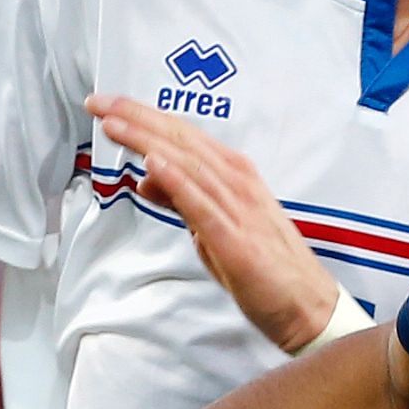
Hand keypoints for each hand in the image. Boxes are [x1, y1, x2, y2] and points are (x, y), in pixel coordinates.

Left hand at [89, 94, 337, 352]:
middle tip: (98, 101)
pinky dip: (178, 181)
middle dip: (137, 118)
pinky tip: (153, 164)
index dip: (144, 116)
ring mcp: (239, 209)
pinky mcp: (236, 241)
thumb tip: (146, 177)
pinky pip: (202, 206)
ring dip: (148, 140)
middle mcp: (238, 183)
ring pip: (187, 165)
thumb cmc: (267, 268)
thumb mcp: (215, 226)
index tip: (108, 104)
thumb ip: (183, 199)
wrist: (309, 307)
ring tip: (113, 123)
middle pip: (181, 141)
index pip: (183, 136)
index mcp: (235, 175)